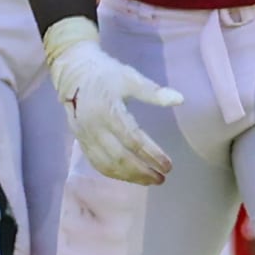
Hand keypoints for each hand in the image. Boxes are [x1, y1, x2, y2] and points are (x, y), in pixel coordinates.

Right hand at [43, 16, 182, 184]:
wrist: (74, 73)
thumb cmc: (107, 74)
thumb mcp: (130, 77)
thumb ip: (154, 92)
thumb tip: (180, 100)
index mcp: (109, 112)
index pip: (133, 140)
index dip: (151, 154)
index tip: (168, 165)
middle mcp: (95, 129)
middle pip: (119, 158)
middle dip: (141, 171)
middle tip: (162, 178)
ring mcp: (85, 138)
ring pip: (107, 165)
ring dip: (129, 177)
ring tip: (149, 181)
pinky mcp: (80, 142)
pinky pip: (97, 163)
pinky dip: (114, 173)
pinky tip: (128, 176)